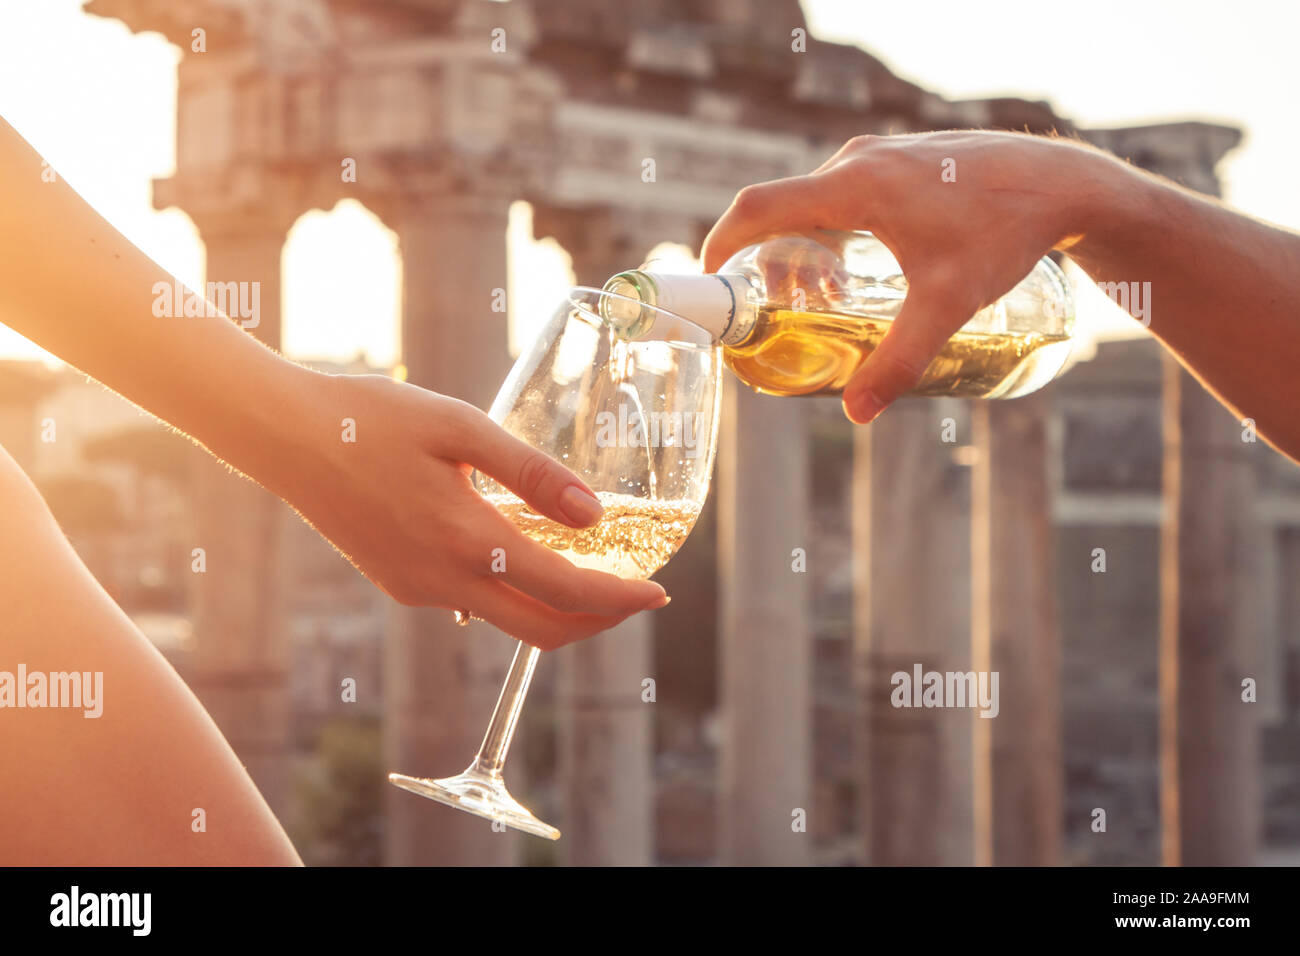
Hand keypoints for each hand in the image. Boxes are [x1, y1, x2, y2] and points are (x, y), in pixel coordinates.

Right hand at [260, 372, 668, 649]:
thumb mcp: (461, 428)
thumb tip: (594, 517)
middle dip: (599, 619)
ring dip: (558, 609)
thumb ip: (531, 473)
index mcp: (466, 541)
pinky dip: (516, 594)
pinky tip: (527, 554)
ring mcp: (418, 590)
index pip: (567, 593)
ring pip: (509, 622)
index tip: (660, 594)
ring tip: (593, 568)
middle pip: (544, 630)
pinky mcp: (400, 584)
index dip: (621, 599)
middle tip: (635, 591)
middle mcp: (444, 581)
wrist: (286, 437)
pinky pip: (473, 604)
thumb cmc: (373, 418)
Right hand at [702, 131, 1119, 422]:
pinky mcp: (901, 159)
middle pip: (784, 209)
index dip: (721, 242)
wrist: (1063, 184)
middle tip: (773, 310)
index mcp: (856, 186)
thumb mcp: (948, 304)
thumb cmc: (1006, 235)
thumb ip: (900, 360)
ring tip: (819, 296)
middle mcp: (860, 161)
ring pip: (816, 202)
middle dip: (767, 261)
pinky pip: (843, 192)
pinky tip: (859, 267)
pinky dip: (831, 229)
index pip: (760, 207)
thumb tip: (857, 412)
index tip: (705, 279)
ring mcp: (881, 154)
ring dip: (803, 247)